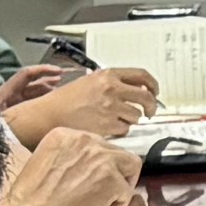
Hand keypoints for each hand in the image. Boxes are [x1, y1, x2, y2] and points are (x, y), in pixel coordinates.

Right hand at [0, 131, 142, 205]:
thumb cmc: (31, 200)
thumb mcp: (46, 164)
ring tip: (106, 204)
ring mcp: (100, 158)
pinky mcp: (111, 179)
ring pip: (130, 166)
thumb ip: (70, 160)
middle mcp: (85, 140)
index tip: (92, 181)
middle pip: (116, 152)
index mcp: (65, 135)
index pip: (97, 144)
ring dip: (121, 187)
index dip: (98, 166)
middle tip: (103, 195)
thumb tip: (91, 170)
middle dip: (113, 175)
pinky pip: (126, 192)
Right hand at [6, 60, 161, 141]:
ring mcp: (111, 108)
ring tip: (114, 119)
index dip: (153, 85)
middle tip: (149, 112)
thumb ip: (111, 83)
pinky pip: (124, 129)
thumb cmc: (65, 100)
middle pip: (146, 97)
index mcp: (108, 75)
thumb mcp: (89, 81)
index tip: (155, 92)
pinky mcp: (108, 125)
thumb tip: (133, 90)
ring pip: (136, 116)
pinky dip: (119, 130)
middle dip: (151, 107)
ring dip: (130, 120)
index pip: (142, 75)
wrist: (50, 114)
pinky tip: (106, 127)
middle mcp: (112, 89)